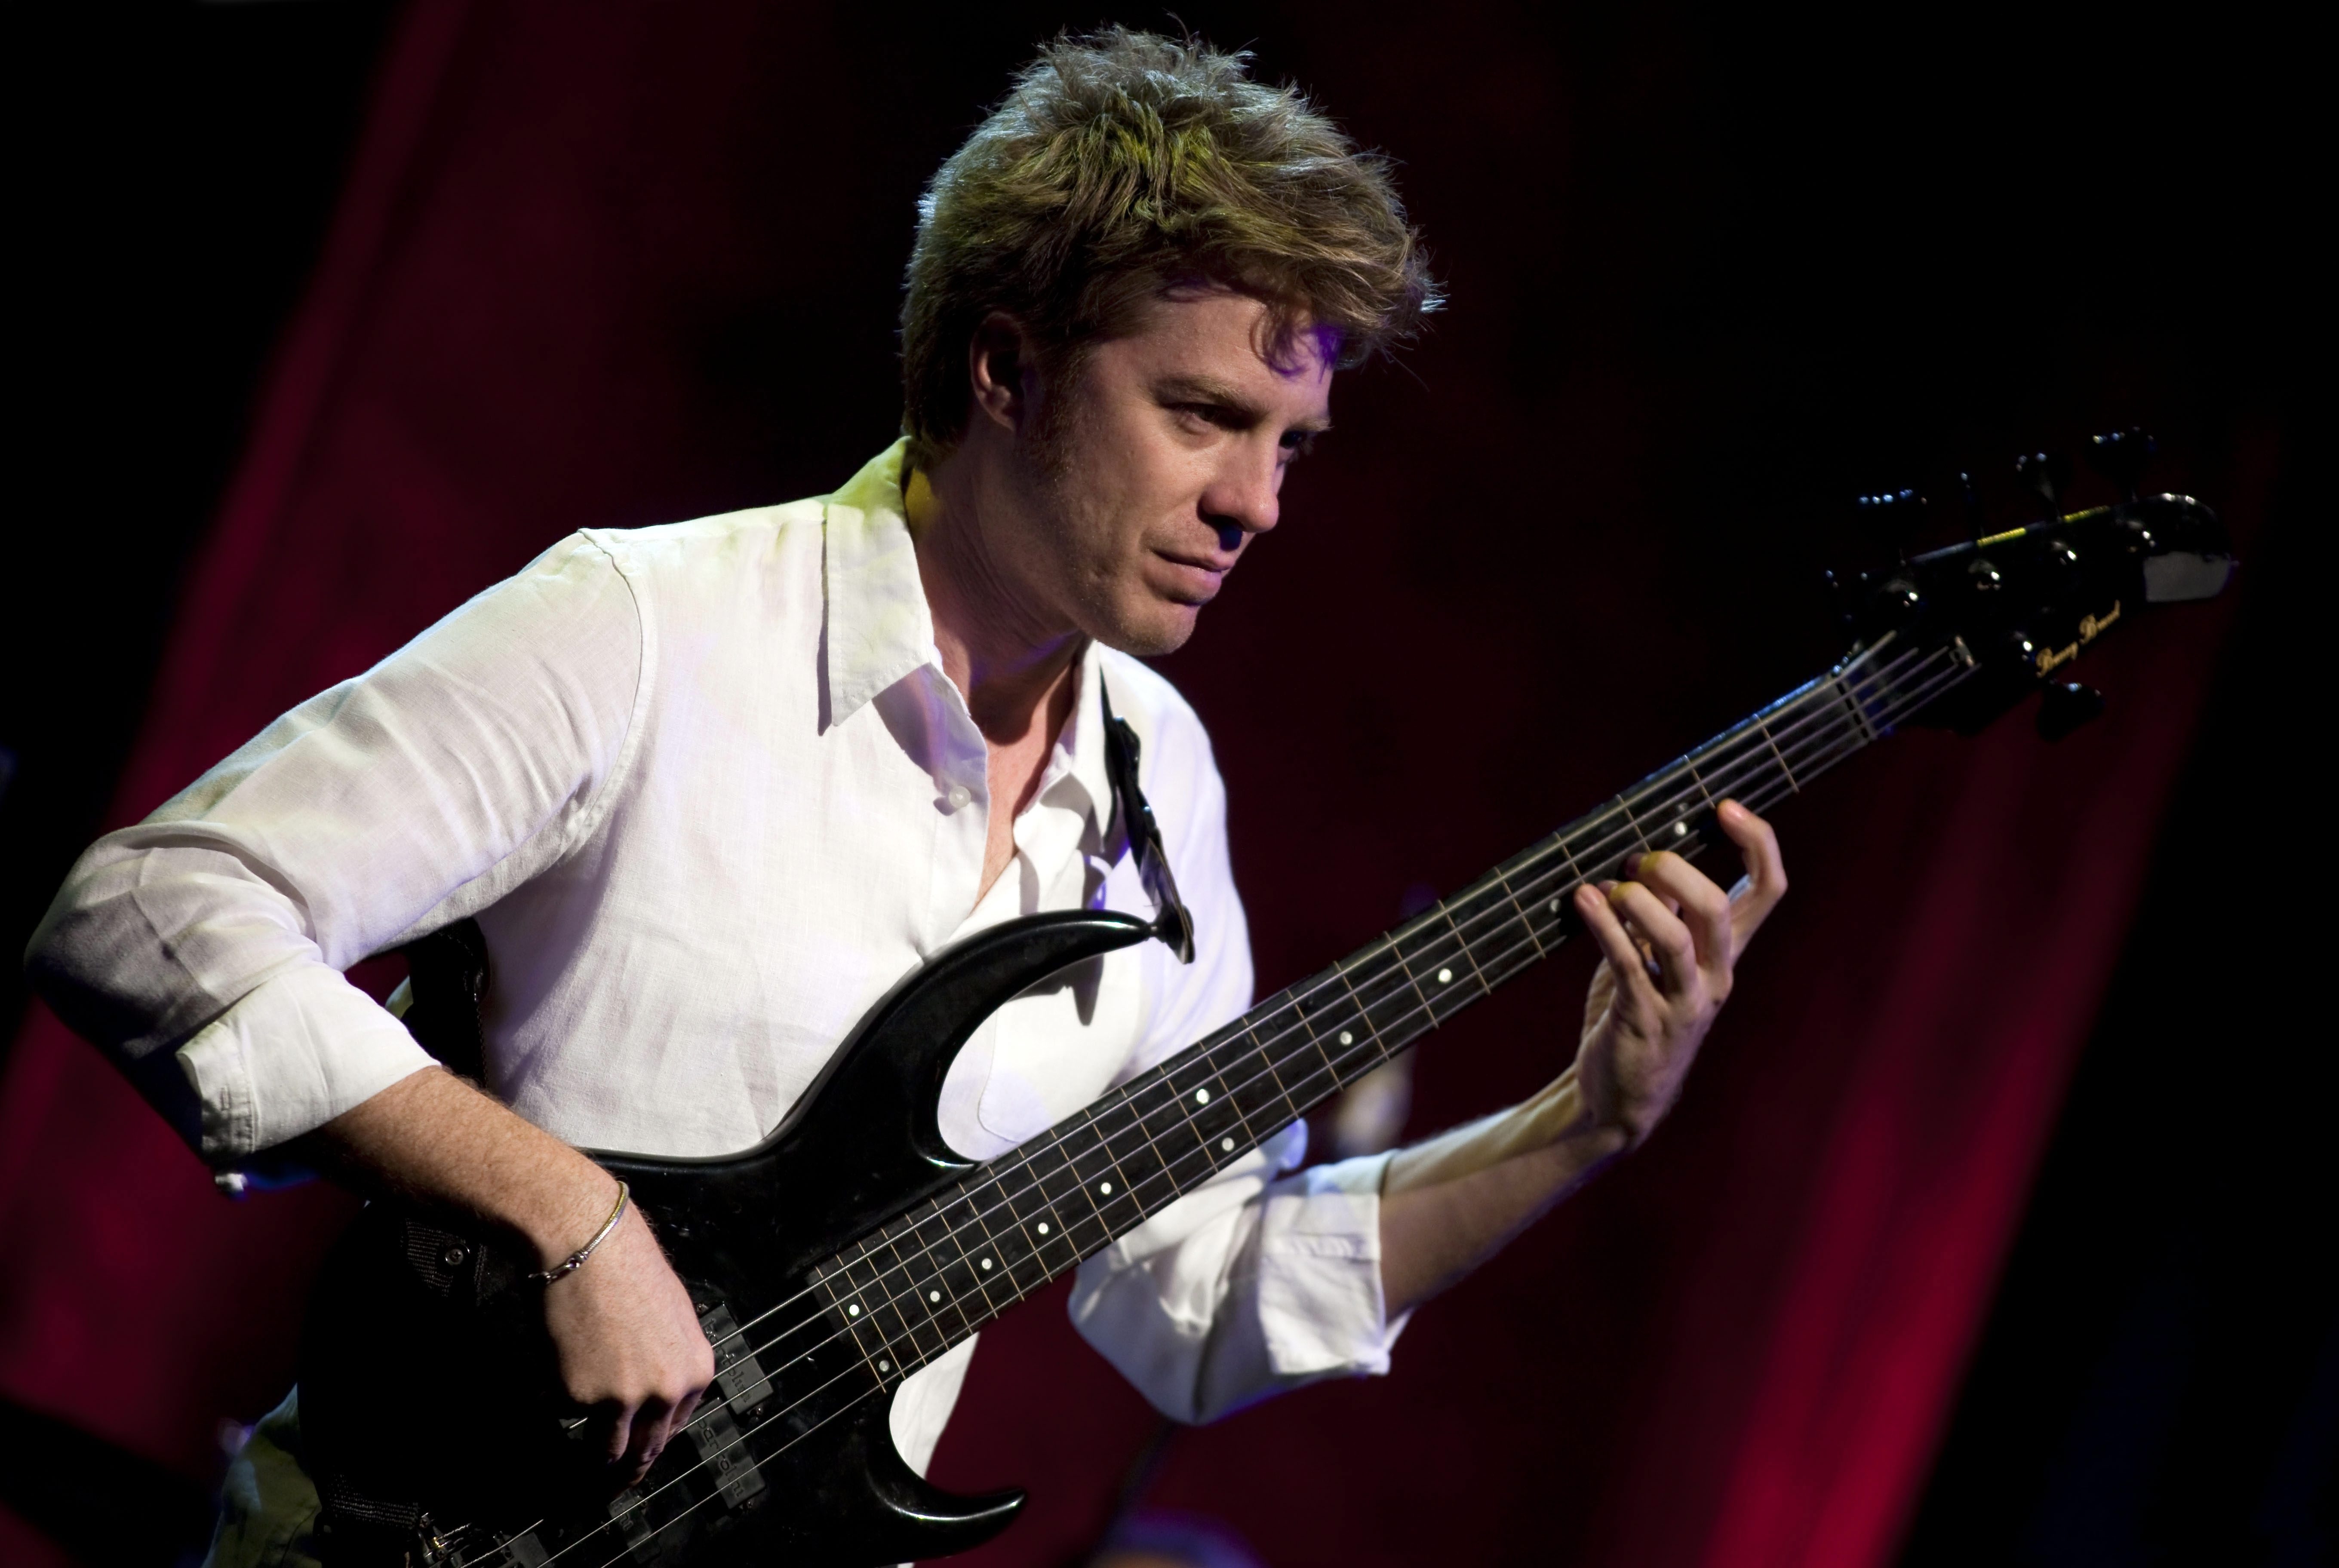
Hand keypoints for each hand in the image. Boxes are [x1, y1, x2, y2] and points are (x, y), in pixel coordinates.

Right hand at [540, 1196, 715, 1484]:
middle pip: (644, 1452)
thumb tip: (656, 1395)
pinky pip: (565, 1410)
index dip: (653, 1445)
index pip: (675, 1429)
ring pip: (605, 1448)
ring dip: (593, 1449)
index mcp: (695, 1372)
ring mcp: (621, 1399)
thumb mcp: (672, 1316)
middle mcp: (665, 1392)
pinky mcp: (577, 1397)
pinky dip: (559, 1398)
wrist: (586, 1242)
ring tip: (582, 1452)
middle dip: (626, 1470)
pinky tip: (560, 1363)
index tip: (639, 1458)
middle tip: (610, 1485)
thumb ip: (669, 1361)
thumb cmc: (627, 1266)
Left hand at [1571, 799, 1785, 1144]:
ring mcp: (1683, 1002)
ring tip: (1607, 886)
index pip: (1769, 889)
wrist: (1618, 1098)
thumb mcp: (1655, 958)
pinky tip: (1583, 901)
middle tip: (1643, 858)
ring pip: (1679, 939)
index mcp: (1726, 953)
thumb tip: (1646, 856)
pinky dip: (1605, 927)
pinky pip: (1630, 965)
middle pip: (1721, 909)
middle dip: (1680, 872)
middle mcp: (1716, 976)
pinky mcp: (1644, 1020)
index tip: (1727, 806)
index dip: (1758, 842)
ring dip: (1639, 902)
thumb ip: (1660, 912)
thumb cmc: (1635, 1014)